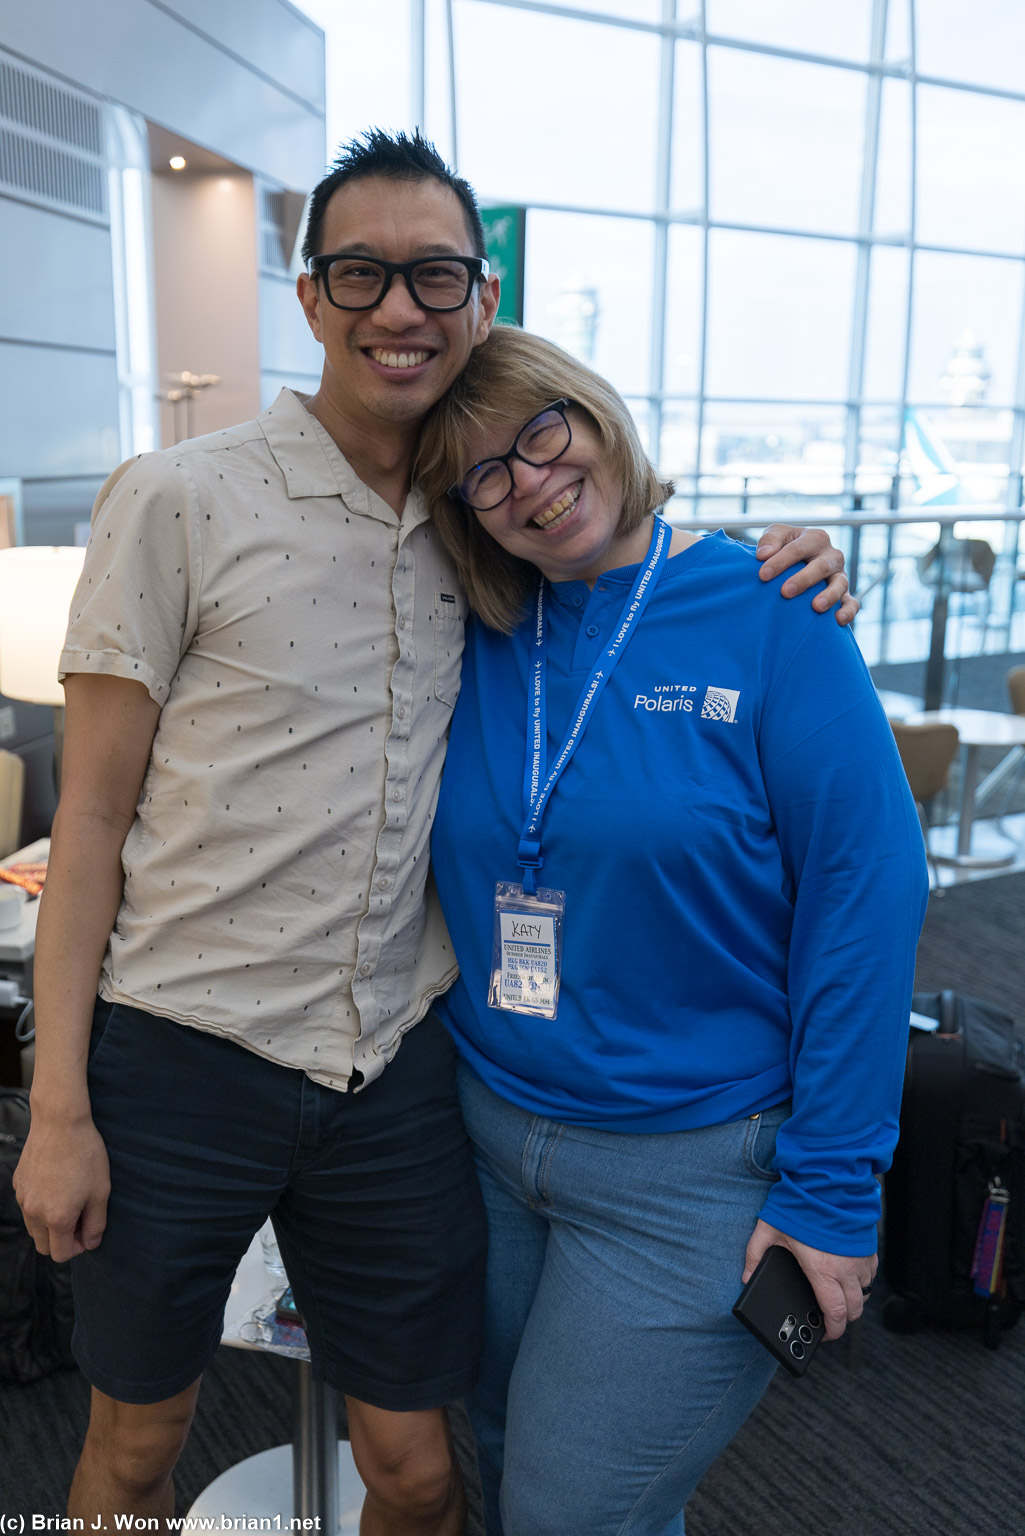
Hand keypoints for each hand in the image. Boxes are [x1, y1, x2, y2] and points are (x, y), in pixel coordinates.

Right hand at [13, 1114, 109, 1262]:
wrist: (60, 1123)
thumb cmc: (85, 1155)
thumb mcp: (100, 1191)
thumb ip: (95, 1223)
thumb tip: (90, 1243)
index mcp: (57, 1218)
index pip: (61, 1255)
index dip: (77, 1248)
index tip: (87, 1232)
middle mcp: (34, 1213)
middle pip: (43, 1246)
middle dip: (61, 1241)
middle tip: (79, 1219)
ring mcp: (22, 1198)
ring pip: (33, 1228)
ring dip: (49, 1225)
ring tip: (68, 1200)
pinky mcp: (18, 1184)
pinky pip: (27, 1207)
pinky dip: (40, 1206)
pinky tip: (56, 1184)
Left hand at [743, 1218, 875, 1341]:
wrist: (826, 1181)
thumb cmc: (798, 1206)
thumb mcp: (768, 1230)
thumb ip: (754, 1255)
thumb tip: (746, 1276)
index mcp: (822, 1269)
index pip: (835, 1313)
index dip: (832, 1331)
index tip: (824, 1334)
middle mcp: (846, 1268)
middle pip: (855, 1310)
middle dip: (844, 1320)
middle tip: (829, 1318)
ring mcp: (860, 1258)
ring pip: (865, 1293)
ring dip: (854, 1299)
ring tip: (837, 1295)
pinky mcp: (869, 1247)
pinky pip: (871, 1273)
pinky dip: (862, 1280)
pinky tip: (848, 1274)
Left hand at [755, 524, 859, 626]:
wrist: (799, 561)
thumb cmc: (785, 547)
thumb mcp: (777, 535)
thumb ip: (769, 540)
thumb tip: (763, 554)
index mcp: (815, 538)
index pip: (798, 549)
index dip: (780, 561)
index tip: (763, 575)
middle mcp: (831, 556)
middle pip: (821, 566)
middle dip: (804, 579)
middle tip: (786, 592)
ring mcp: (840, 575)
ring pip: (840, 584)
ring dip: (829, 595)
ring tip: (816, 607)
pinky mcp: (845, 594)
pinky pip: (852, 603)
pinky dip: (848, 611)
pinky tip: (838, 620)